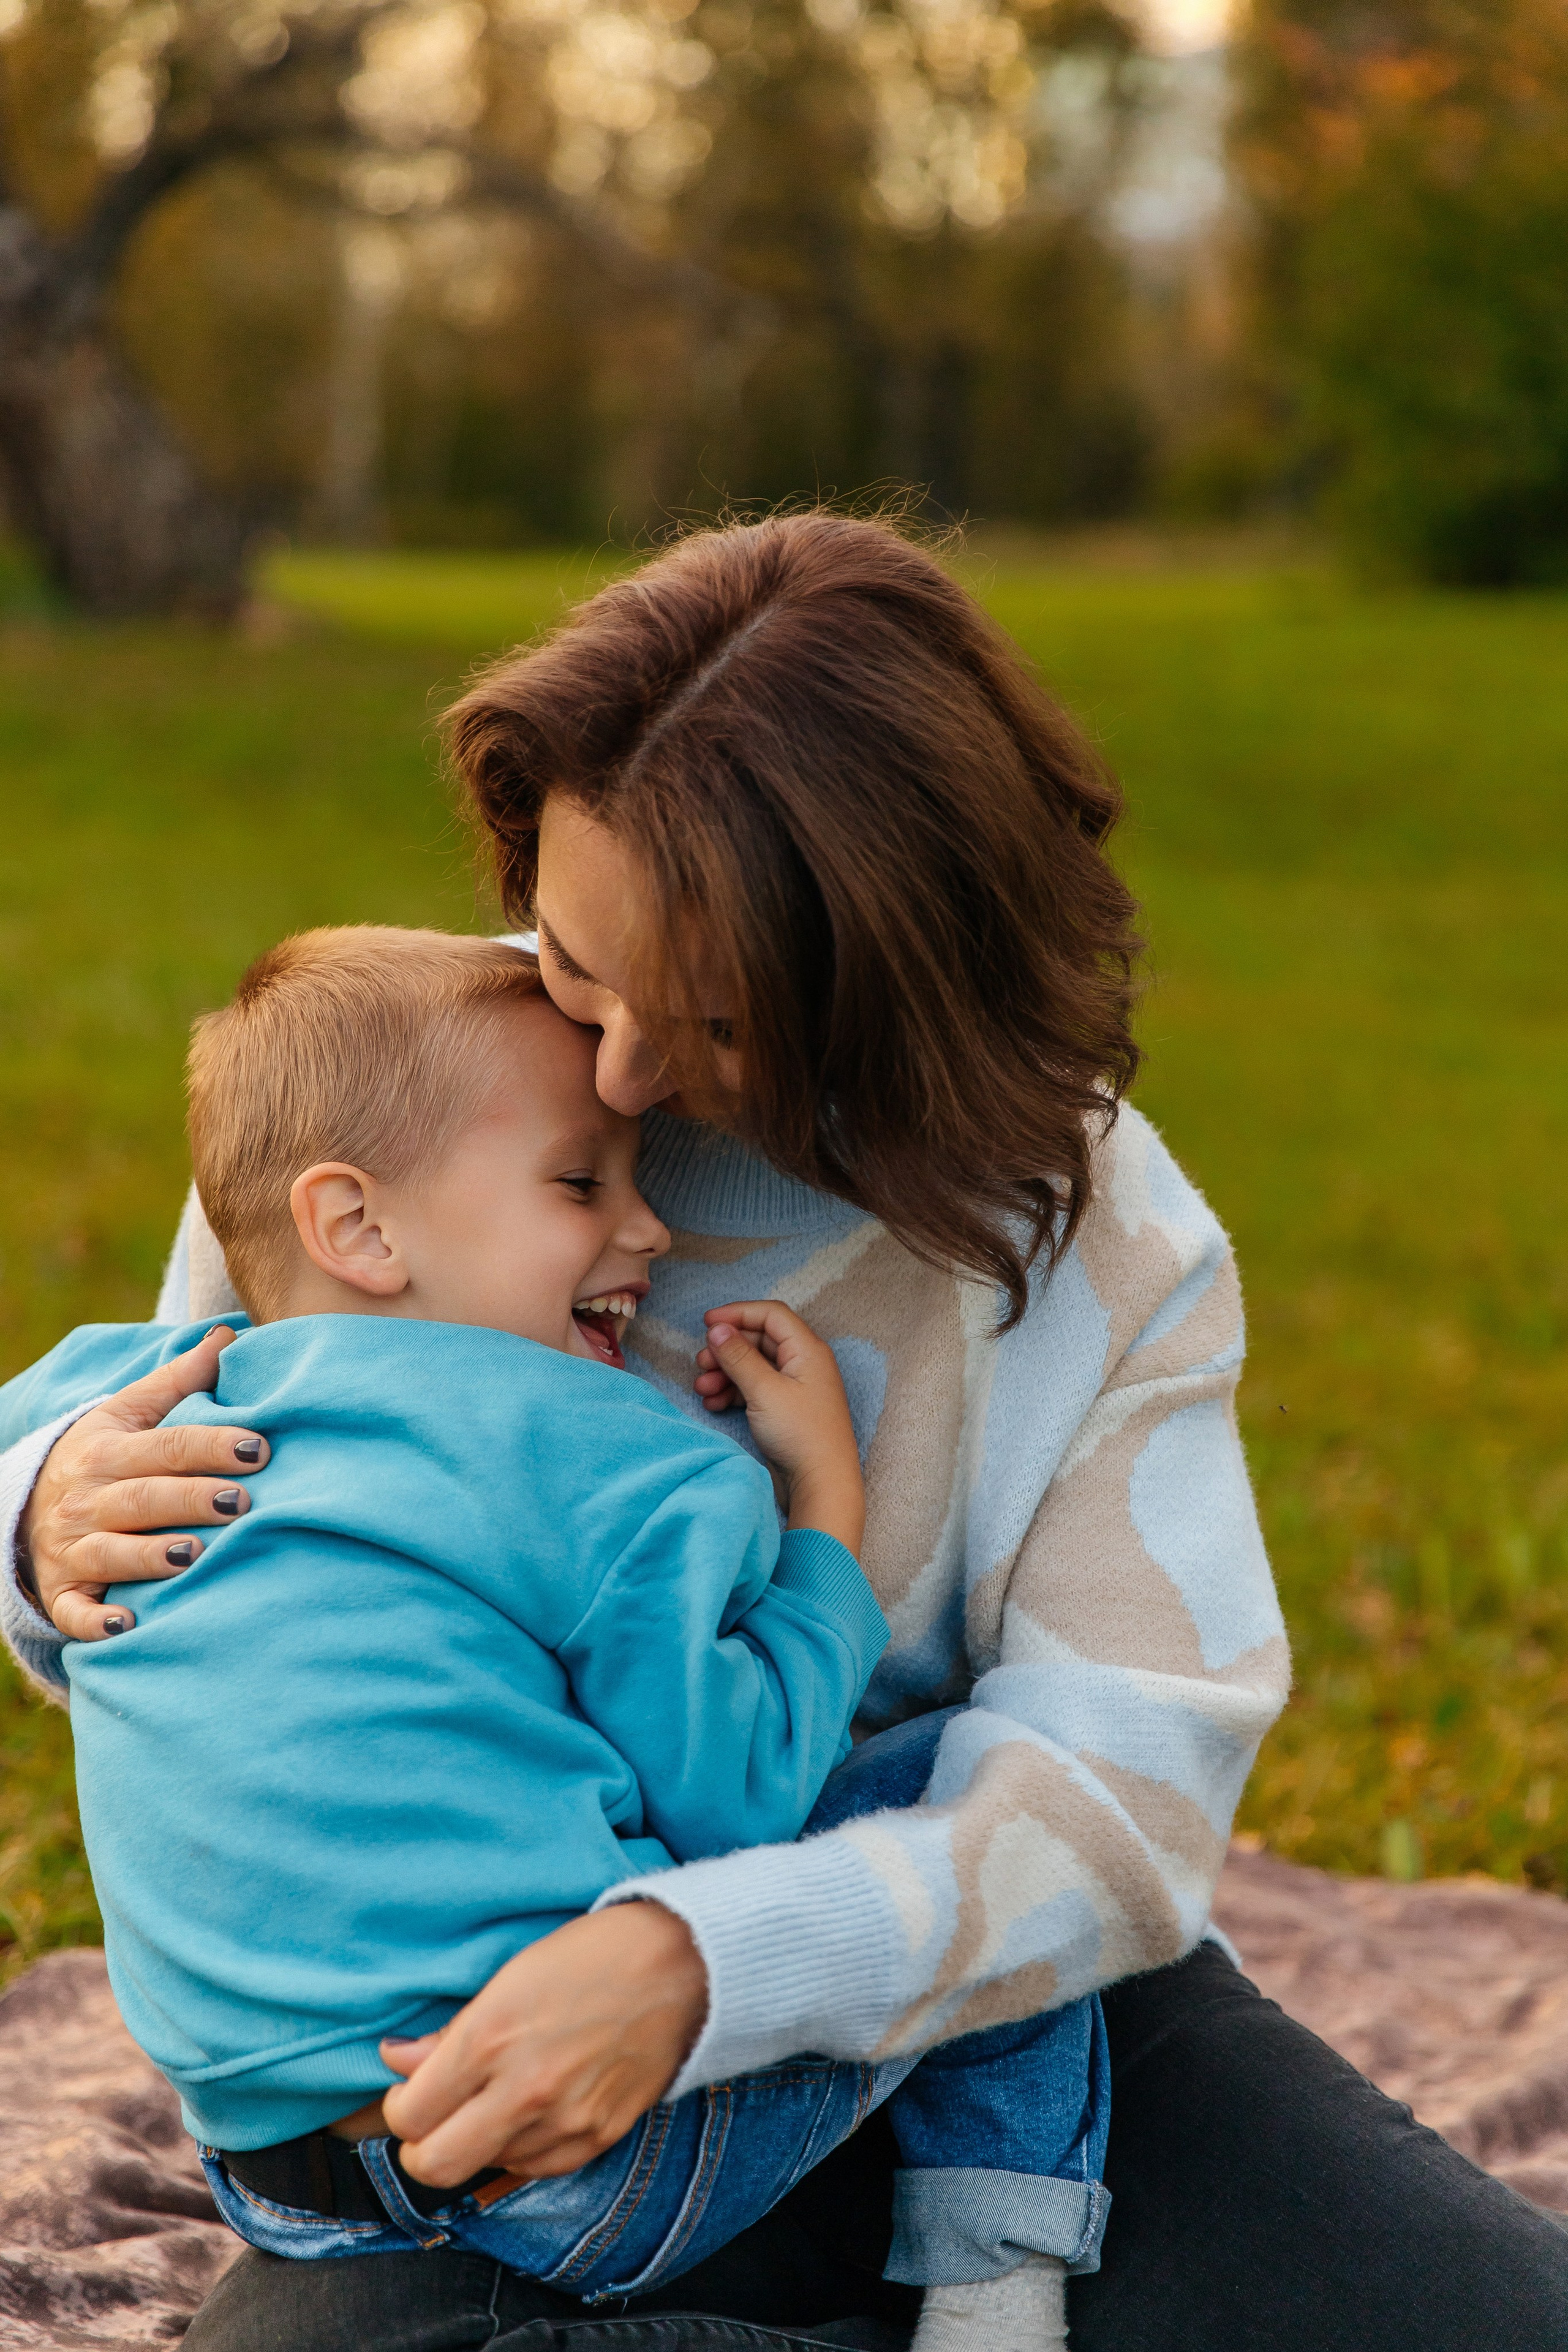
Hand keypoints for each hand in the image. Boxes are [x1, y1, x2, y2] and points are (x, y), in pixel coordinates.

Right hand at [18, 1328, 267, 1640]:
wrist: (27, 1507)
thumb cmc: (103, 1456)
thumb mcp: (127, 1411)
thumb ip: (181, 1378)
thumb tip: (232, 1334)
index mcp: (109, 1450)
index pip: (166, 1445)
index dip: (211, 1445)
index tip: (260, 1448)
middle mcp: (88, 1500)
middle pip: (143, 1497)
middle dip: (190, 1498)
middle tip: (240, 1501)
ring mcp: (72, 1549)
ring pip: (110, 1552)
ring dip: (149, 1556)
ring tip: (193, 1554)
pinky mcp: (64, 1594)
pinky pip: (74, 1612)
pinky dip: (96, 1622)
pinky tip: (127, 1626)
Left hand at [380, 1901, 706, 2187]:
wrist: (680, 1967)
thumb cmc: (590, 1957)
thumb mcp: (508, 1977)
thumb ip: (448, 2033)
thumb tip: (396, 2060)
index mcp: (490, 2039)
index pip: (408, 2115)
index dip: (400, 2105)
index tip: (412, 2089)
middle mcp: (522, 2090)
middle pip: (432, 2165)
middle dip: (422, 2145)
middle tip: (435, 2116)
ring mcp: (562, 2122)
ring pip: (483, 2168)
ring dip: (477, 2143)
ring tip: (496, 2098)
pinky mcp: (596, 2139)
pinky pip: (533, 2167)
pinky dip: (521, 2147)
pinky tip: (532, 2109)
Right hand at [694, 1301, 863, 1553]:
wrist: (821, 1484)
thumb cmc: (801, 1434)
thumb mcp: (764, 1390)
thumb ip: (739, 1357)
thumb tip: (718, 1329)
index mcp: (807, 1349)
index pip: (770, 1315)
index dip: (737, 1313)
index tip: (707, 1323)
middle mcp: (803, 1363)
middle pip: (758, 1340)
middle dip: (726, 1349)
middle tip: (700, 1363)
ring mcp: (793, 1387)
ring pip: (753, 1367)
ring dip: (725, 1373)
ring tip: (702, 1389)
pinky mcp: (784, 1409)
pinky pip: (754, 1389)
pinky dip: (732, 1392)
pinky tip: (714, 1404)